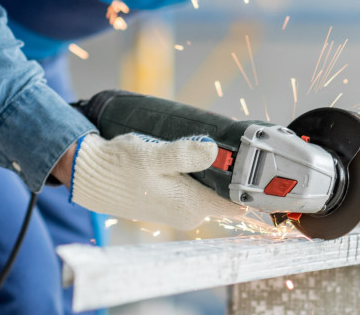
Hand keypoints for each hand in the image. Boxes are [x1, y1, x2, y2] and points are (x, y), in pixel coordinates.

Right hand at [67, 133, 246, 228]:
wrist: (89, 175)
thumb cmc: (119, 167)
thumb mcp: (154, 155)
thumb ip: (185, 154)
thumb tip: (212, 151)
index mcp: (191, 207)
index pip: (238, 205)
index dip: (256, 189)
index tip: (271, 171)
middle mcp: (189, 213)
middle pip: (227, 192)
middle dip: (233, 171)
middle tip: (237, 144)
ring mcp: (179, 209)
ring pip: (210, 187)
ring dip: (213, 169)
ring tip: (208, 146)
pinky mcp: (170, 201)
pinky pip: (195, 186)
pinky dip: (198, 172)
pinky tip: (189, 155)